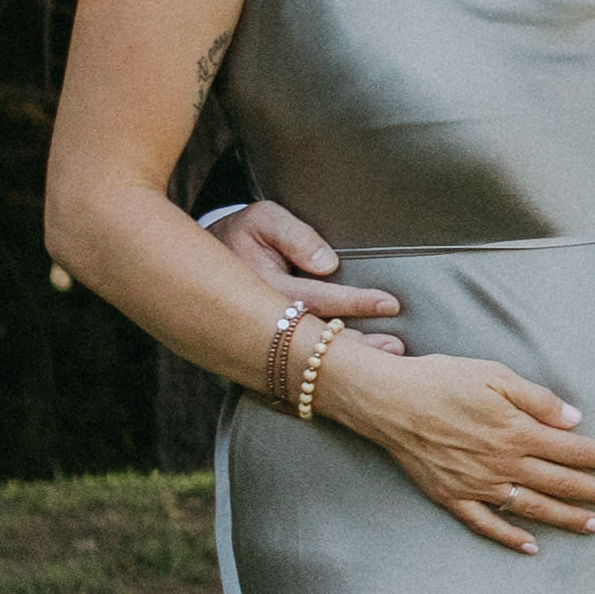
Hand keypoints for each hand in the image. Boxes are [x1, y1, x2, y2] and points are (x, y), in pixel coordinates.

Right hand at [201, 197, 402, 354]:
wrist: (198, 262)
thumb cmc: (242, 234)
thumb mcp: (264, 220)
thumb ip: (295, 235)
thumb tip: (328, 263)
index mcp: (259, 286)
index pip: (316, 297)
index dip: (354, 302)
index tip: (390, 304)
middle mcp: (258, 319)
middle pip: (313, 338)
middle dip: (356, 345)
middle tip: (396, 348)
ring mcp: (255, 339)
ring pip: (305, 355)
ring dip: (345, 361)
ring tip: (386, 360)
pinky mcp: (257, 351)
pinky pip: (293, 364)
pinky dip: (324, 369)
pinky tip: (353, 374)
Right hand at [323, 341, 594, 554]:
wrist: (386, 400)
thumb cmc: (442, 380)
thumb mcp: (496, 375)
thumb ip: (538, 400)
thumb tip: (575, 421)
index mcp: (517, 431)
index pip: (574, 451)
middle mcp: (502, 463)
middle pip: (561, 482)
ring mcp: (477, 485)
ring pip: (532, 508)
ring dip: (567, 518)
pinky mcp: (452, 497)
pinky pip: (486, 525)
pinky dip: (509, 538)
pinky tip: (531, 547)